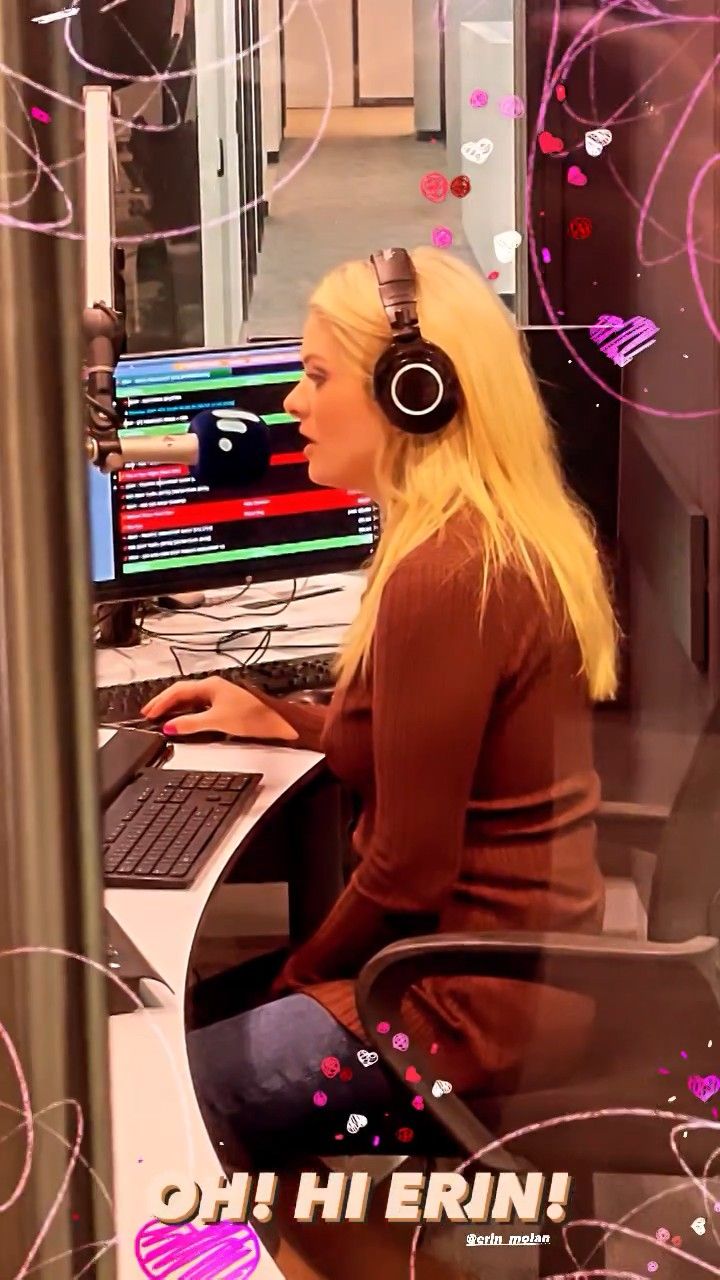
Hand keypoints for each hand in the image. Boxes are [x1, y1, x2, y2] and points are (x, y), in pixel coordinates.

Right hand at [141, 676, 297, 740]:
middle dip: (164, 702)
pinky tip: (185, 720)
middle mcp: (214, 687)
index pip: (177, 691)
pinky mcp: (226, 705)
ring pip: (191, 699)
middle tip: (148, 713)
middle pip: (182, 692)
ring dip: (175, 707)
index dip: (161, 702)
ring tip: (161, 716)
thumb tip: (170, 726)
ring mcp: (220, 696)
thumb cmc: (253, 716)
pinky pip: (199, 706)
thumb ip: (191, 723)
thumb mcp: (217, 721)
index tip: (148, 713)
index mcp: (210, 686)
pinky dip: (187, 712)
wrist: (277, 721)